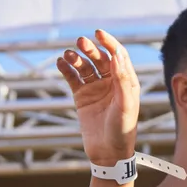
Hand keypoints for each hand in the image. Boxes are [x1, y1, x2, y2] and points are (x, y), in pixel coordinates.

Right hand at [56, 30, 139, 166]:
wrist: (108, 153)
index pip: (118, 55)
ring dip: (76, 58)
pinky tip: (60, 62)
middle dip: (90, 49)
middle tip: (80, 42)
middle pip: (99, 58)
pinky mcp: (82, 97)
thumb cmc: (122, 130)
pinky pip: (73, 78)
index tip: (98, 33)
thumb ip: (122, 80)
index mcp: (126, 81)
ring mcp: (96, 88)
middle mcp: (111, 82)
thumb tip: (117, 55)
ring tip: (67, 54)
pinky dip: (66, 69)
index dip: (109, 42)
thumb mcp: (126, 105)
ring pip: (84, 67)